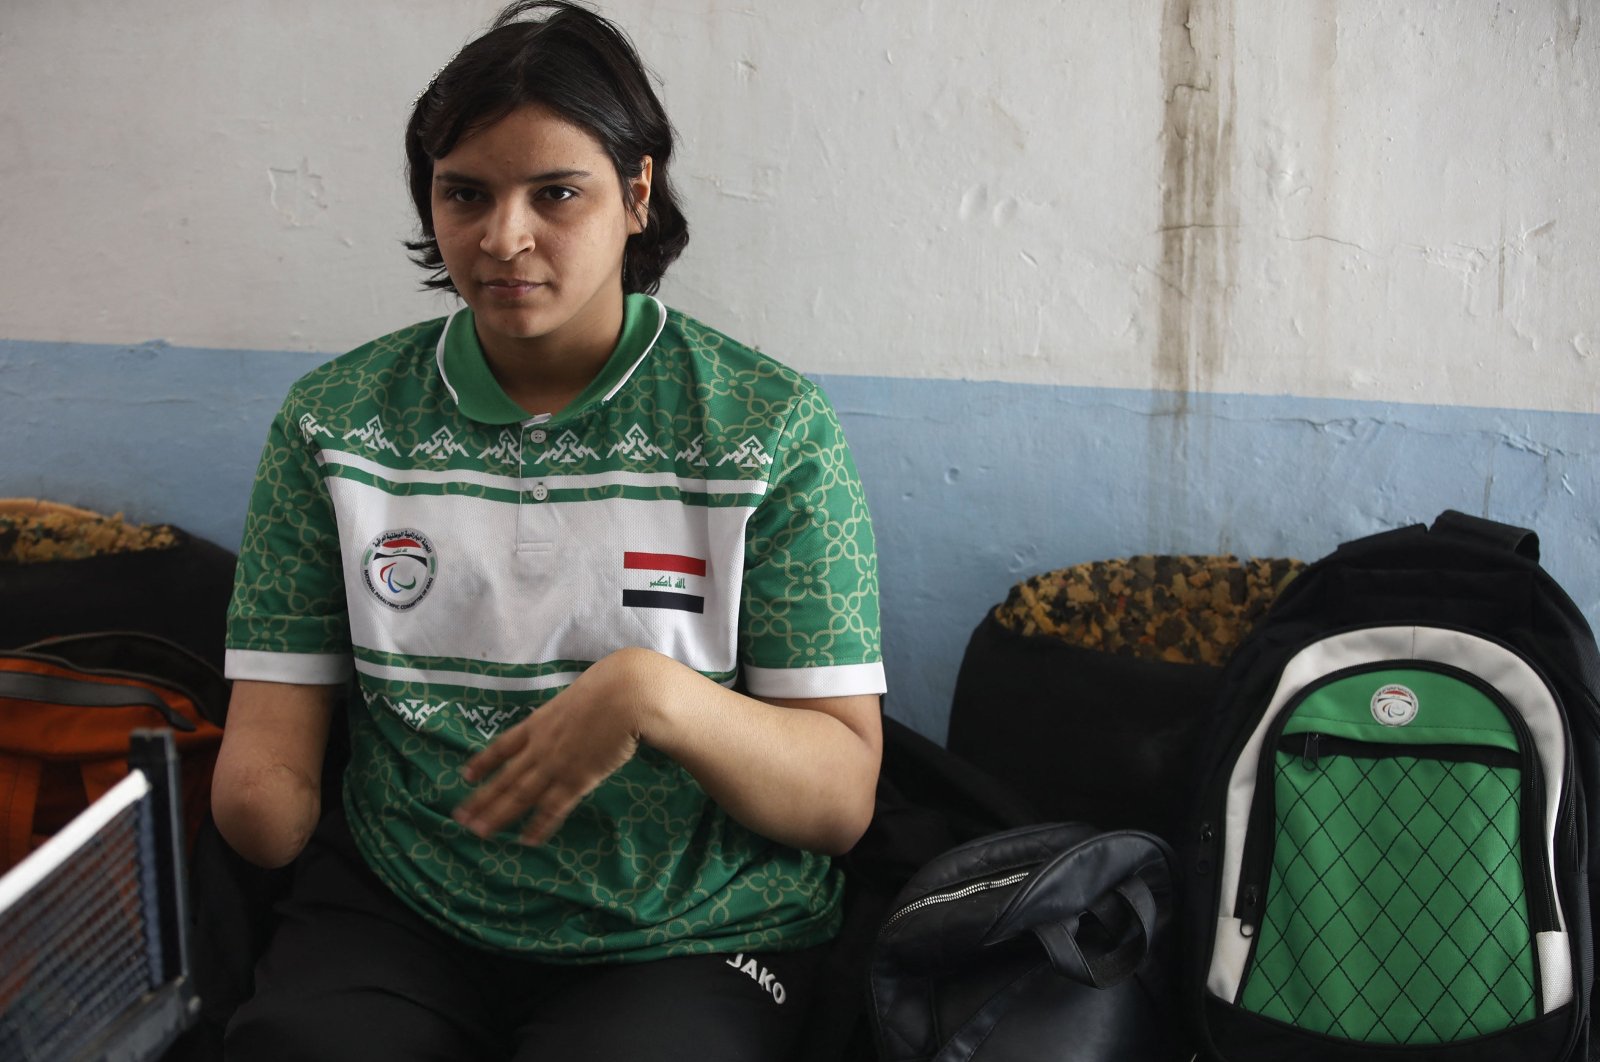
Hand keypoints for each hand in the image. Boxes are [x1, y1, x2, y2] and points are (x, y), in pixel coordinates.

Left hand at [453, 650, 648, 844]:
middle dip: (482, 799)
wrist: (623, 695)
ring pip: (521, 795)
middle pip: (505, 777)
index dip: (484, 762)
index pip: (503, 746)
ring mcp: (556, 764)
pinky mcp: (577, 779)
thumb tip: (572, 716)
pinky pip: (554, 808)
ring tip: (479, 832)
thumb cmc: (608, 686)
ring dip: (499, 815)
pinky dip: (539, 825)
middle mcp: (540, 746)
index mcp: (539, 723)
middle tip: (460, 819)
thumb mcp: (575, 696)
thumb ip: (567, 712)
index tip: (466, 776)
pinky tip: (526, 840)